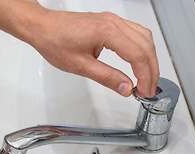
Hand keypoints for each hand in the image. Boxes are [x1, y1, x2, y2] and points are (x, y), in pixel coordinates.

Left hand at [27, 10, 158, 96]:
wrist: (42, 27)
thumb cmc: (55, 42)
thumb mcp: (81, 66)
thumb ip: (107, 77)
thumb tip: (126, 87)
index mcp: (107, 32)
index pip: (137, 56)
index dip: (145, 76)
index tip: (144, 91)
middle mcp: (113, 22)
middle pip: (146, 46)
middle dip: (152, 70)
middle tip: (149, 90)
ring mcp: (113, 19)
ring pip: (144, 37)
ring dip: (149, 59)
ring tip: (146, 79)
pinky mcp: (109, 21)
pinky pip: (135, 32)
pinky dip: (141, 48)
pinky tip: (139, 61)